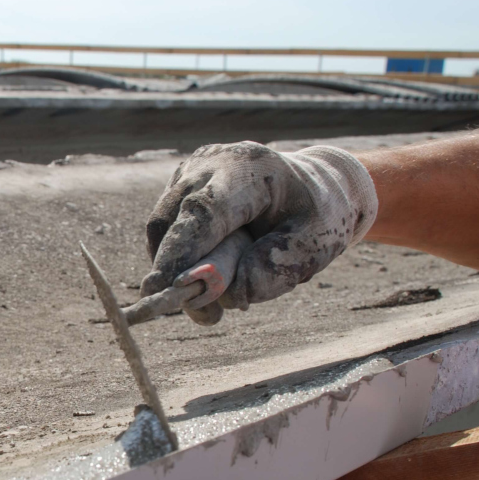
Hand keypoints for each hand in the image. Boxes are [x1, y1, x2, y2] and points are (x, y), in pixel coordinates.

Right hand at [142, 142, 378, 316]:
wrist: (311, 185)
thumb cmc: (315, 214)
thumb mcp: (317, 243)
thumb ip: (279, 268)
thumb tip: (231, 295)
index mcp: (250, 170)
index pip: (204, 211)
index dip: (181, 251)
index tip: (165, 289)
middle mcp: (211, 163)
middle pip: (171, 220)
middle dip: (173, 270)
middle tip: (206, 316)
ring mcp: (190, 173)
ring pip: (161, 229)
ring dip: (177, 270)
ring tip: (216, 306)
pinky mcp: (178, 189)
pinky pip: (166, 231)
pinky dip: (180, 261)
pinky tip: (211, 279)